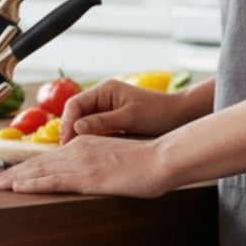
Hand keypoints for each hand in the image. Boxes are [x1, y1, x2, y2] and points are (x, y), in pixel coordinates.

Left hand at [0, 133, 170, 196]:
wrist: (162, 159)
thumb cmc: (147, 161)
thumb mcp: (118, 157)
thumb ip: (100, 162)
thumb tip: (93, 172)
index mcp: (85, 144)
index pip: (49, 157)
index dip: (27, 166)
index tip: (12, 174)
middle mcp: (78, 150)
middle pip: (38, 162)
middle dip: (13, 173)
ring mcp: (81, 163)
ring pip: (39, 171)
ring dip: (15, 179)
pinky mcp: (87, 177)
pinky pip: (53, 181)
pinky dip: (32, 184)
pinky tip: (17, 188)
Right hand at [59, 79, 191, 144]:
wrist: (180, 116)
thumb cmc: (158, 113)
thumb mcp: (130, 118)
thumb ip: (102, 122)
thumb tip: (76, 128)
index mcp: (105, 90)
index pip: (75, 103)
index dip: (66, 122)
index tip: (66, 141)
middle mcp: (102, 97)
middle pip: (75, 113)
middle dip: (68, 130)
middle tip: (66, 151)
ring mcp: (106, 109)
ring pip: (82, 123)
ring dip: (77, 137)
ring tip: (72, 155)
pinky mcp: (112, 121)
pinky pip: (93, 130)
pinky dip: (88, 140)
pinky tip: (86, 153)